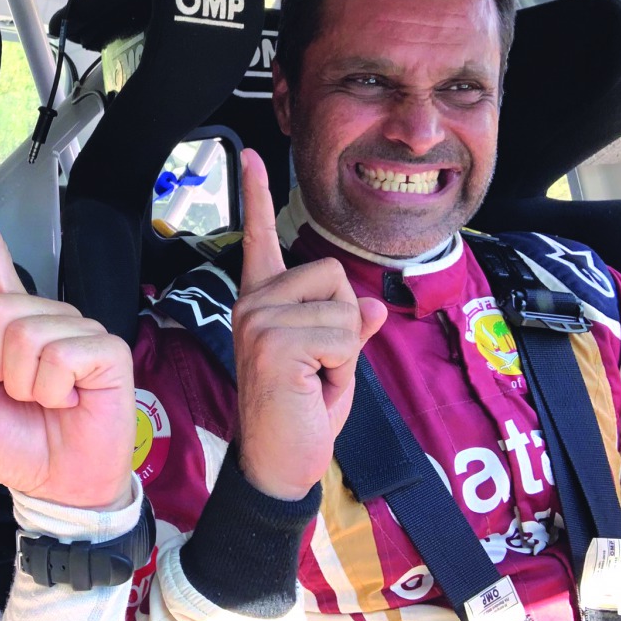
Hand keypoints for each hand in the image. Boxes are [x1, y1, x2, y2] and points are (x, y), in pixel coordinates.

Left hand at [0, 161, 134, 510]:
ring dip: (23, 384)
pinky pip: (57, 355)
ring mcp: (77, 328)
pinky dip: (51, 388)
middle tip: (17, 393)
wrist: (59, 483)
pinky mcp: (104, 348)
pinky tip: (69, 397)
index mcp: (8, 323)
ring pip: (24, 335)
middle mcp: (45, 315)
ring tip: (47, 399)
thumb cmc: (16, 443)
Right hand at [233, 149, 387, 500]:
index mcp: (262, 301)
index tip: (248, 156)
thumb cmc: (302, 415)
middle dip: (344, 326)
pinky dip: (343, 368)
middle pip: (332, 275)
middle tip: (317, 370)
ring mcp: (257, 319)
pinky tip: (313, 388)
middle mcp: (253, 303)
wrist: (280, 465)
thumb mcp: (335, 365)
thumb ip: (348, 329)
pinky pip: (343, 333)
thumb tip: (372, 307)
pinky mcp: (273, 341)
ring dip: (345, 352)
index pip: (261, 238)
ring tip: (314, 381)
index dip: (256, 195)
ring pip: (342, 307)